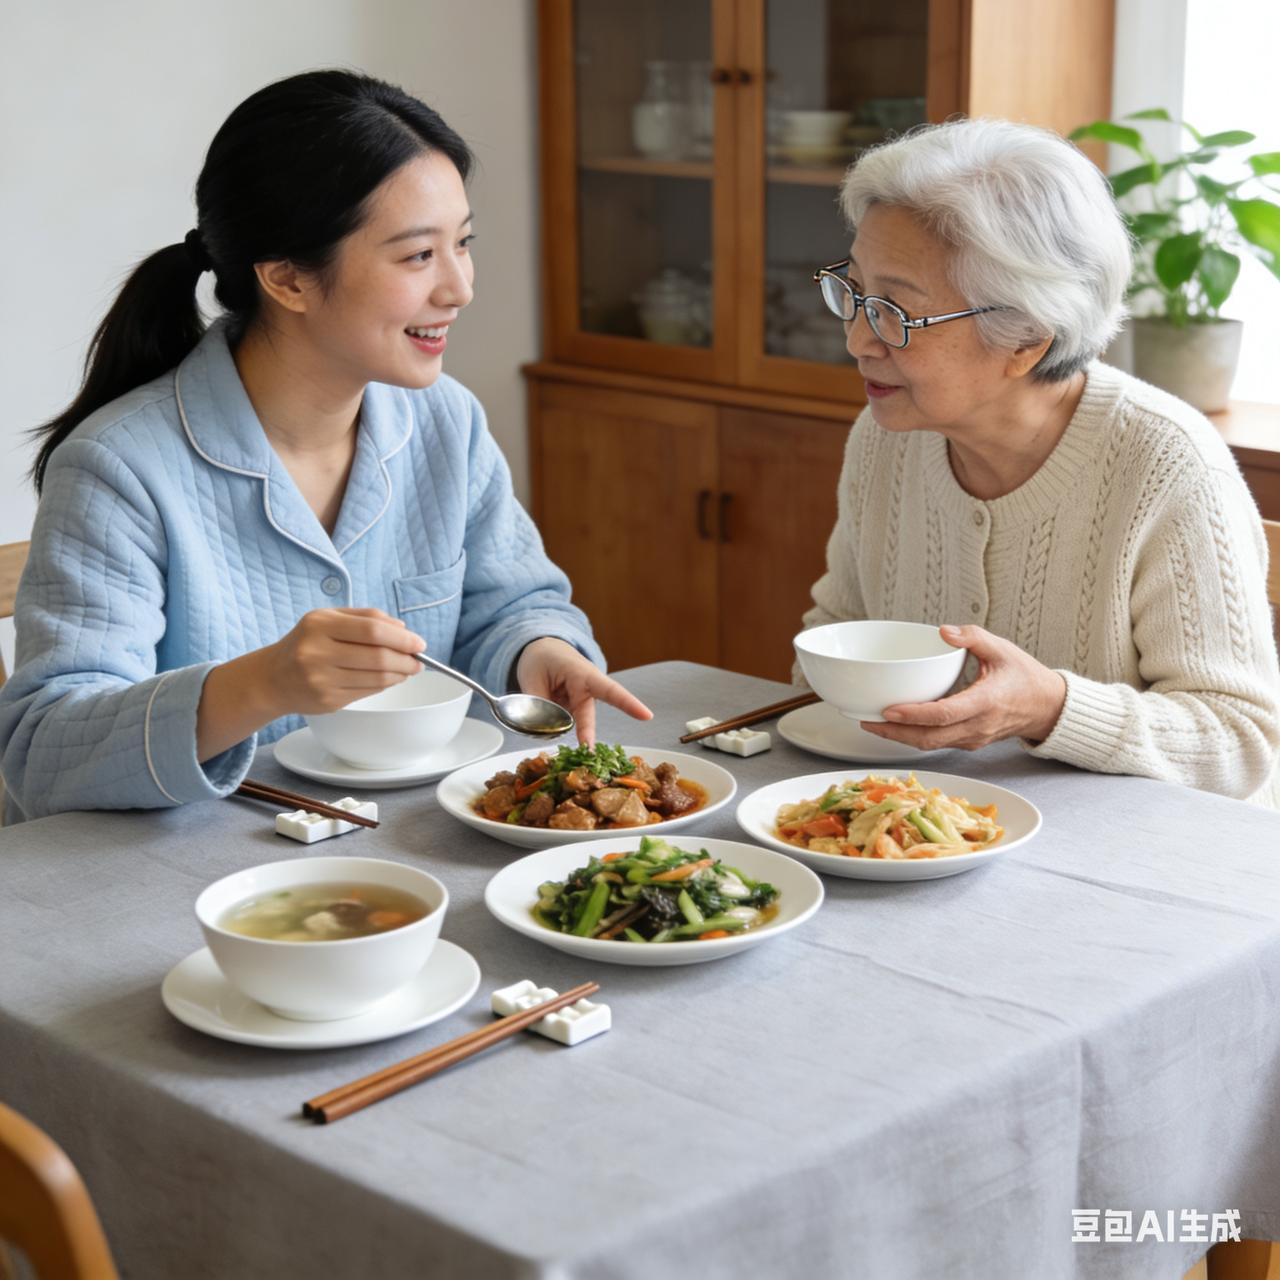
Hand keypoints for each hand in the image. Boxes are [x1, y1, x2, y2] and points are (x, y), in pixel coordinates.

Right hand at [260, 608, 426, 715]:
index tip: (419, 644)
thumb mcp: (328, 619)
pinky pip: (367, 692)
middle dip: (406, 659)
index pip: (372, 630)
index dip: (402, 639)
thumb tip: (403, 630)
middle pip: (378, 657)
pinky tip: (390, 678)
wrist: (273, 678)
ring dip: (400, 674)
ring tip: (408, 669)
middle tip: (418, 660)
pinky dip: (385, 685)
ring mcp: (321, 680)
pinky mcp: (327, 701)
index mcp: (319, 625)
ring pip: (376, 678)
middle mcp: (317, 652)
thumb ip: (366, 617)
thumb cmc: (307, 643)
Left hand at [515, 637, 652, 744]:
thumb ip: (537, 704)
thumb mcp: (532, 677)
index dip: (629, 704)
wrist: (542, 650)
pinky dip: (553, 726)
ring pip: (573, 723)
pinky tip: (540, 721)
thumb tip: (542, 730)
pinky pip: (565, 724)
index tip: (647, 716)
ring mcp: (579, 702)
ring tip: (541, 714)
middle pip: (589, 717)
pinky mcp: (572, 711)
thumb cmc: (541, 658)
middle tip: (586, 753)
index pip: (610, 690)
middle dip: (586, 734)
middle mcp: (586, 690)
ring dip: (559, 727)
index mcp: (581, 674)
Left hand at [861, 625, 1066, 750]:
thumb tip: (943, 631)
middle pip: (930, 738)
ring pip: (931, 745)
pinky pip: (937, 744)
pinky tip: (895, 726)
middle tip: (866, 720)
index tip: (888, 709)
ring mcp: (973, 739)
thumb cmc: (1024, 676)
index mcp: (986, 702)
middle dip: (894, 732)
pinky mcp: (969, 742)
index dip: (914, 714)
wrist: (1047, 707)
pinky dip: (914, 737)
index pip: (945, 714)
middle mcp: (978, 726)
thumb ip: (973, 637)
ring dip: (900, 737)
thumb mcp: (1002, 649)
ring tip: (872, 723)